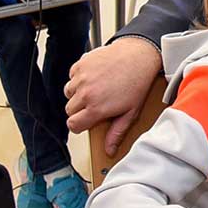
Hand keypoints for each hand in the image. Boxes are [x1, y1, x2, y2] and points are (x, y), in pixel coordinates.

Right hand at [63, 36, 162, 155]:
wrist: (139, 56)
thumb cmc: (137, 83)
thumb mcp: (130, 113)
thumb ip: (117, 133)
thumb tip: (110, 150)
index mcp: (96, 108)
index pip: (72, 125)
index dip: (79, 125)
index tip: (85, 122)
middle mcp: (86, 93)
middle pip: (69, 110)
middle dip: (79, 110)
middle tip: (95, 104)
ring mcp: (81, 77)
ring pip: (68, 92)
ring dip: (78, 93)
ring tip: (94, 90)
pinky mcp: (81, 64)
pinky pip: (72, 76)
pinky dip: (79, 78)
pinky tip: (94, 77)